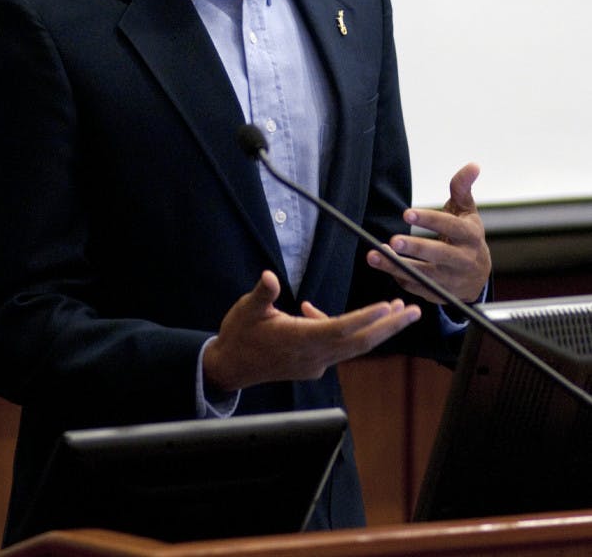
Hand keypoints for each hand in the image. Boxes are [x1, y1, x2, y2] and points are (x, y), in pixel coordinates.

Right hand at [203, 270, 420, 394]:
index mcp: (299, 339)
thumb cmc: (239, 335)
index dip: (365, 318)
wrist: (230, 367)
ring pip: (355, 346)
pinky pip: (340, 347)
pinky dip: (350, 330)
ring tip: (398, 310)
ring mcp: (315, 363)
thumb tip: (269, 277)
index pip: (340, 328)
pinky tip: (331, 312)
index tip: (387, 306)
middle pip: (359, 342)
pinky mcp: (313, 365)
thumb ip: (262, 293)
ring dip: (378, 329)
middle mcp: (313, 355)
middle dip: (389, 327)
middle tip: (414, 311)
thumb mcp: (246, 309)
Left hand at [366, 163, 490, 303]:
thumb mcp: (467, 211)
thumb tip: (473, 165)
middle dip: (416, 248)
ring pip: (424, 275)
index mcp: (471, 235)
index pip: (451, 226)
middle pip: (439, 254)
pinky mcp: (440, 294)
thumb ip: (462, 188)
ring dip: (397, 267)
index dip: (429, 220)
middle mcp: (464, 259)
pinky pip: (418, 287)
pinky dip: (400, 278)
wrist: (479, 273)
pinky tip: (384, 266)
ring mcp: (452, 280)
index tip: (406, 213)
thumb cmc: (466, 235)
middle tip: (393, 241)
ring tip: (373, 255)